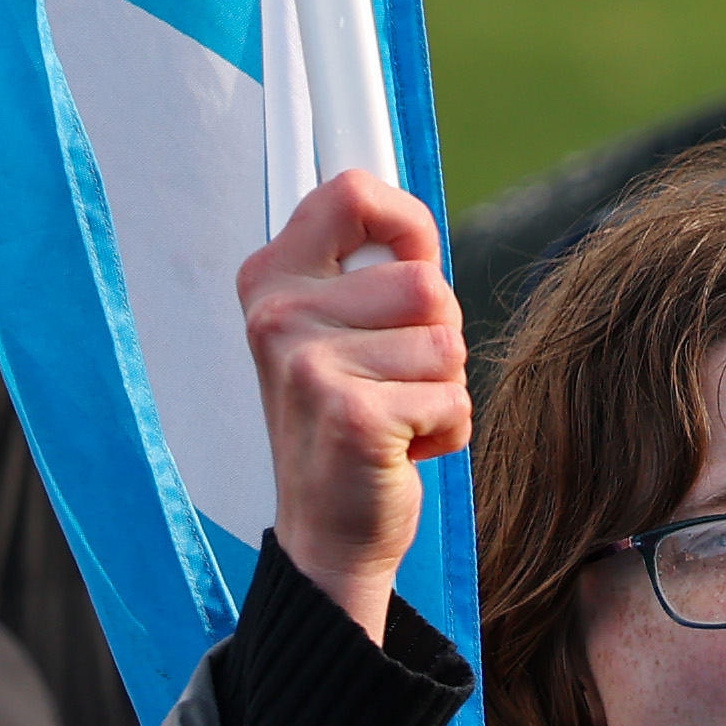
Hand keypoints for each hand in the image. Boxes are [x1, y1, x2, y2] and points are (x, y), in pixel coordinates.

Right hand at [238, 171, 467, 625]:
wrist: (329, 533)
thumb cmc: (349, 420)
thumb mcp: (344, 328)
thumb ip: (375, 269)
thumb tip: (414, 219)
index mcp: (271, 279)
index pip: (351, 192)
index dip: (408, 224)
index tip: (412, 266)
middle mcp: (277, 316)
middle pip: (426, 281)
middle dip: (438, 334)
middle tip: (393, 381)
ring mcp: (307, 365)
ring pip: (448, 339)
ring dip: (443, 386)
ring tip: (395, 414)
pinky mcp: (350, 415)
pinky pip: (454, 395)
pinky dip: (448, 429)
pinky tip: (399, 450)